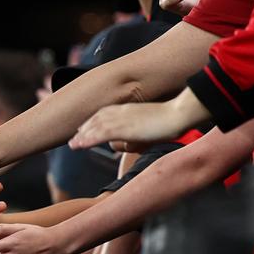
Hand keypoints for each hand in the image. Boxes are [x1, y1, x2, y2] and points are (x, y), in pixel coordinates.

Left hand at [69, 101, 185, 149]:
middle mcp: (121, 111)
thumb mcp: (149, 125)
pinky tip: (80, 145)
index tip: (83, 129)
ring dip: (83, 136)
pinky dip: (88, 140)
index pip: (104, 113)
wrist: (180, 113)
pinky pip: (101, 134)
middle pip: (97, 120)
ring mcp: (122, 119)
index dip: (92, 122)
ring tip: (73, 145)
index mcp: (127, 108)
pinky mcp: (125, 128)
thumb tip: (129, 144)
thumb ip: (137, 133)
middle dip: (84, 130)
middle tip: (74, 140)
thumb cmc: (172, 119)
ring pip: (96, 127)